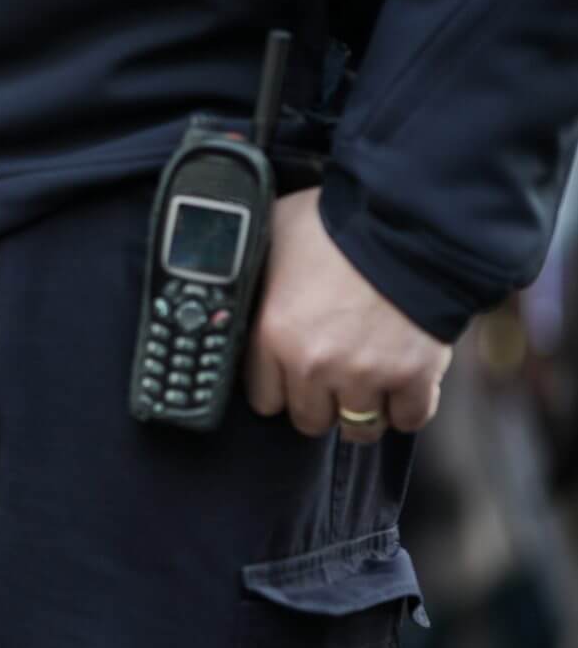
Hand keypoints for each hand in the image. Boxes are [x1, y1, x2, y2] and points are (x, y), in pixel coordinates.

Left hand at [244, 188, 453, 444]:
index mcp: (272, 335)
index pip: (263, 398)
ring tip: (369, 390)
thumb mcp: (275, 235)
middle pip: (308, 419)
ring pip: (357, 427)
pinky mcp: (413, 375)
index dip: (280, 387)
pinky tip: (404, 390)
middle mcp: (313, 363)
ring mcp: (364, 373)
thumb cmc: (339, 221)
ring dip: (363, 412)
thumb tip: (234, 270)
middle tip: (334, 381)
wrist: (411, 220)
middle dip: (320, 403)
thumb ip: (257, 268)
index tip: (292, 378)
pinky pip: (408, 419)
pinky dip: (408, 409)